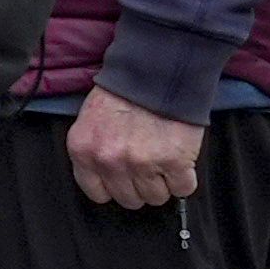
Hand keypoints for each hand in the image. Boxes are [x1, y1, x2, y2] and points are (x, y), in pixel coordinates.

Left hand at [67, 87, 211, 212]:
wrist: (158, 70)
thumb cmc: (126, 91)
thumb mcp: (92, 120)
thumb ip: (96, 150)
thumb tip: (108, 178)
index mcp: (84, 151)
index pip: (97, 193)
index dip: (115, 186)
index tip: (125, 177)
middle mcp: (109, 161)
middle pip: (128, 198)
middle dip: (141, 184)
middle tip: (149, 163)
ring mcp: (141, 163)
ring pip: (155, 197)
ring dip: (163, 181)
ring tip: (164, 157)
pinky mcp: (173, 161)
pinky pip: (182, 188)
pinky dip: (185, 178)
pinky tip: (181, 160)